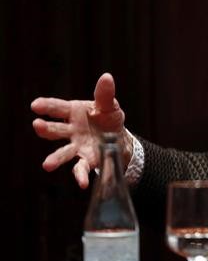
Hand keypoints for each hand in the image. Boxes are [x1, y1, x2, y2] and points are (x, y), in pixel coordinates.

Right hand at [31, 73, 130, 188]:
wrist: (119, 138)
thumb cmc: (108, 118)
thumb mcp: (109, 106)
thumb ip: (105, 95)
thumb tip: (107, 77)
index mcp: (74, 113)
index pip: (58, 108)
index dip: (47, 106)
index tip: (35, 105)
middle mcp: (71, 130)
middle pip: (55, 130)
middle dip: (45, 128)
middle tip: (37, 125)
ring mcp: (76, 146)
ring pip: (63, 152)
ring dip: (55, 158)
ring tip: (47, 165)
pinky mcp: (86, 159)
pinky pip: (81, 168)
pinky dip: (81, 176)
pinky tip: (83, 183)